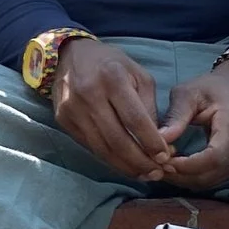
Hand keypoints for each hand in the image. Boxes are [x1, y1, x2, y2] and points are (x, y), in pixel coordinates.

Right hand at [51, 39, 174, 180]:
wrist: (69, 55)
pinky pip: (89, 146)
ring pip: (102, 148)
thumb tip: (158, 141)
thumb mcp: (138, 74)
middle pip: (117, 139)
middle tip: (157, 173)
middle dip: (140, 161)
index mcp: (112, 78)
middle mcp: (89, 94)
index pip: (135, 119)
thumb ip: (149, 106)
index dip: (151, 142)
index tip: (165, 157)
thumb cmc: (110, 64)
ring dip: (125, 166)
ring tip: (144, 174)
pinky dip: (109, 159)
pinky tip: (124, 164)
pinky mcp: (63, 120)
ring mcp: (72, 109)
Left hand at [155, 59, 228, 191]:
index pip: (214, 157)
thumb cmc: (212, 87)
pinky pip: (212, 180)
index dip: (186, 165)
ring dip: (183, 178)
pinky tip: (175, 167)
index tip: (162, 160)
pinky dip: (191, 178)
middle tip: (154, 164)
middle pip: (209, 174)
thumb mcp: (189, 93)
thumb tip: (160, 139)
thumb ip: (176, 115)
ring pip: (209, 181)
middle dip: (179, 174)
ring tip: (162, 165)